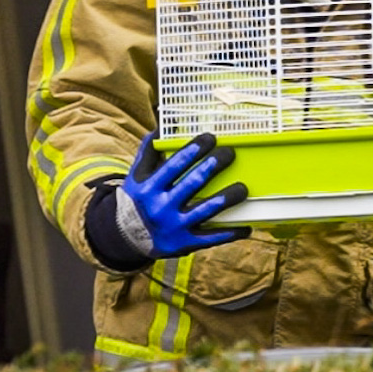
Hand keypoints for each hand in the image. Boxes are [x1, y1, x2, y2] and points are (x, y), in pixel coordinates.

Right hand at [115, 133, 249, 260]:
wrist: (125, 238)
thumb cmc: (137, 200)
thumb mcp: (137, 176)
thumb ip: (150, 152)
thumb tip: (161, 127)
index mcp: (150, 188)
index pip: (175, 165)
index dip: (194, 150)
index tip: (211, 138)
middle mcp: (162, 208)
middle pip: (193, 184)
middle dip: (214, 166)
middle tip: (230, 153)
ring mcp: (175, 227)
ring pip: (206, 210)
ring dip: (227, 198)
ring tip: (243, 188)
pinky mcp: (185, 244)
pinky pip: (211, 238)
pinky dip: (231, 233)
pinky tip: (246, 226)